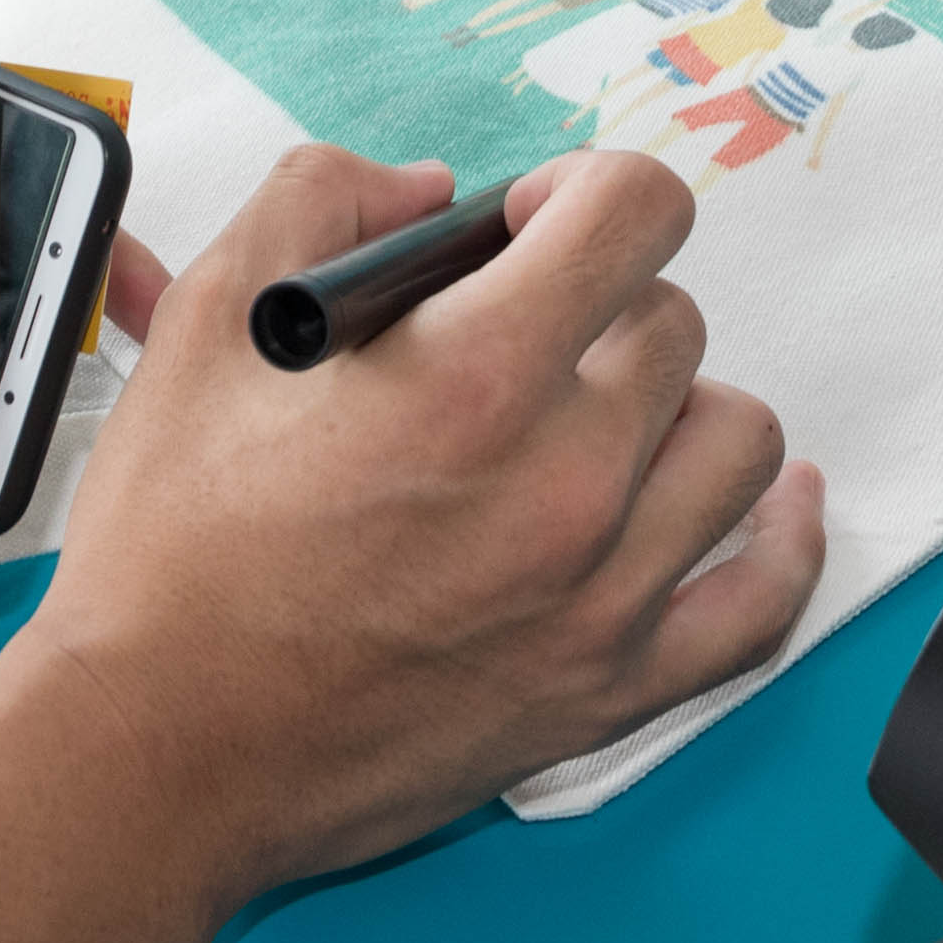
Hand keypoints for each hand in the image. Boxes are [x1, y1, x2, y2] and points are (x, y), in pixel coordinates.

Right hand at [6, 147, 823, 910]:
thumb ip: (319, 203)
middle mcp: (564, 480)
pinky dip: (784, 539)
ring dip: (678, 405)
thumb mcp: (208, 328)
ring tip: (598, 419)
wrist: (157, 751)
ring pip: (738, 441)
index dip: (583, 191)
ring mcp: (601, 595)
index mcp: (473, 376)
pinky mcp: (609, 689)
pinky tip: (773, 500)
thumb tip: (426, 191)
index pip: (635, 212)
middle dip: (600, 306)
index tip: (529, 226)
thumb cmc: (171, 556)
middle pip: (673, 325)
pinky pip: (764, 602)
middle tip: (515, 340)